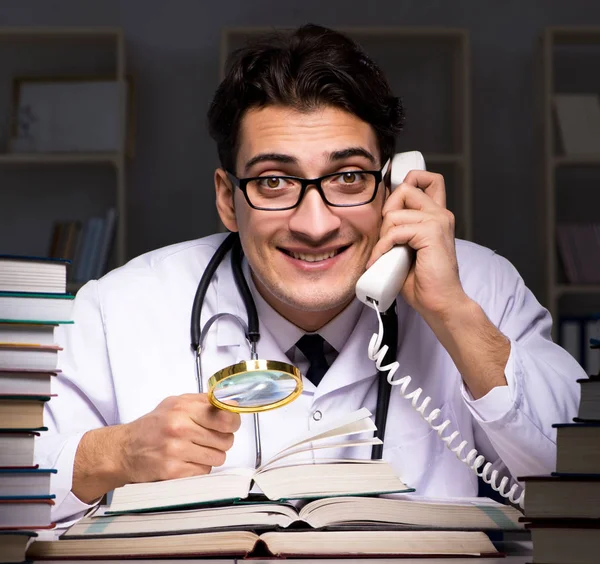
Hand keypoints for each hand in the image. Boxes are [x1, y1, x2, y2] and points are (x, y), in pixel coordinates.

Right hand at [117, 393, 240, 482]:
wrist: (123, 450)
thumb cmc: (152, 426)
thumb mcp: (175, 404)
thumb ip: (204, 402)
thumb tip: (232, 404)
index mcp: (183, 408)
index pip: (225, 417)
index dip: (232, 423)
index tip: (229, 425)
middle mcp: (180, 428)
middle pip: (226, 440)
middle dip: (220, 441)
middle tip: (206, 439)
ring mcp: (176, 451)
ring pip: (218, 458)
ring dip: (210, 456)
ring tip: (194, 451)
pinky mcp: (173, 472)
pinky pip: (204, 472)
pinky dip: (198, 469)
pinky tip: (185, 462)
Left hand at [366, 170, 468, 319]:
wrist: (440, 303)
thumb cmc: (423, 281)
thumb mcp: (406, 248)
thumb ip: (399, 229)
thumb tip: (379, 218)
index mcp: (437, 216)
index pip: (427, 179)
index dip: (406, 182)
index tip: (390, 205)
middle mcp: (440, 214)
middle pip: (405, 188)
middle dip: (387, 211)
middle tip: (385, 237)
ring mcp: (438, 221)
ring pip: (395, 212)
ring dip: (383, 236)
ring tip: (384, 255)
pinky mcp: (431, 233)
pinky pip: (395, 231)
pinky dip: (383, 247)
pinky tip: (381, 260)